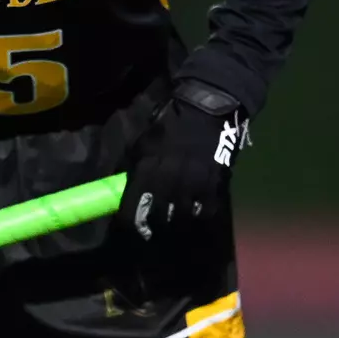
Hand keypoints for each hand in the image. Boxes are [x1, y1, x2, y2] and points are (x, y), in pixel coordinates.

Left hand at [118, 79, 248, 245]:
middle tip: (155, 227)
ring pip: (183, 215)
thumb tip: (124, 186)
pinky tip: (197, 210)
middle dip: (155, 225)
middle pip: (160, 216)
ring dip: (178, 220)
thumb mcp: (143, 142)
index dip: (130, 221)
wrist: (204, 110)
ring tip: (176, 220)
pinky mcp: (214, 181)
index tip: (131, 227)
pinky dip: (201, 213)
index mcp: (147, 166)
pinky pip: (207, 208)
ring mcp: (193, 180)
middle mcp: (169, 177)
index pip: (133, 204)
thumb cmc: (169, 125)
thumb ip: (135, 166)